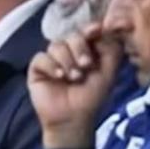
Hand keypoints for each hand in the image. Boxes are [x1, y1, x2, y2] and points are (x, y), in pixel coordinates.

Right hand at [28, 23, 121, 145]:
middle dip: (80, 48)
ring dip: (67, 60)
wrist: (73, 119)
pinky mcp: (37, 69)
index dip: (90, 29)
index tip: (96, 30)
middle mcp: (68, 52)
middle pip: (71, 36)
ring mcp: (52, 59)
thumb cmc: (91, 97)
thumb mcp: (108, 73)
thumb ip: (112, 51)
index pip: (86, 32)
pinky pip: (41, 58)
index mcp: (85, 51)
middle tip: (86, 65)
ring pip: (56, 45)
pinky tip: (59, 77)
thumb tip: (106, 29)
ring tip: (74, 78)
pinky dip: (51, 66)